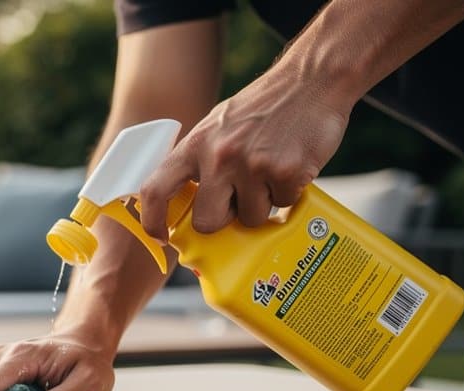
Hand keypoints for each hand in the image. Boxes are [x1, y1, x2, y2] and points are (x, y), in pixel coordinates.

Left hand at [138, 63, 352, 239]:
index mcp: (195, 145)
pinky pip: (283, 204)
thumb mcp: (217, 127)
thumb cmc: (262, 108)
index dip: (152, 221)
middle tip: (240, 198)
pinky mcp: (285, 172)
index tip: (162, 237)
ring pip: (251, 218)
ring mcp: (252, 165)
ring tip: (271, 170)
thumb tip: (192, 205)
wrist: (310, 80)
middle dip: (225, 218)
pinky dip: (289, 192)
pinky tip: (291, 164)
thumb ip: (200, 161)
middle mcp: (218, 156)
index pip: (155, 190)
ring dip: (263, 203)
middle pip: (207, 221)